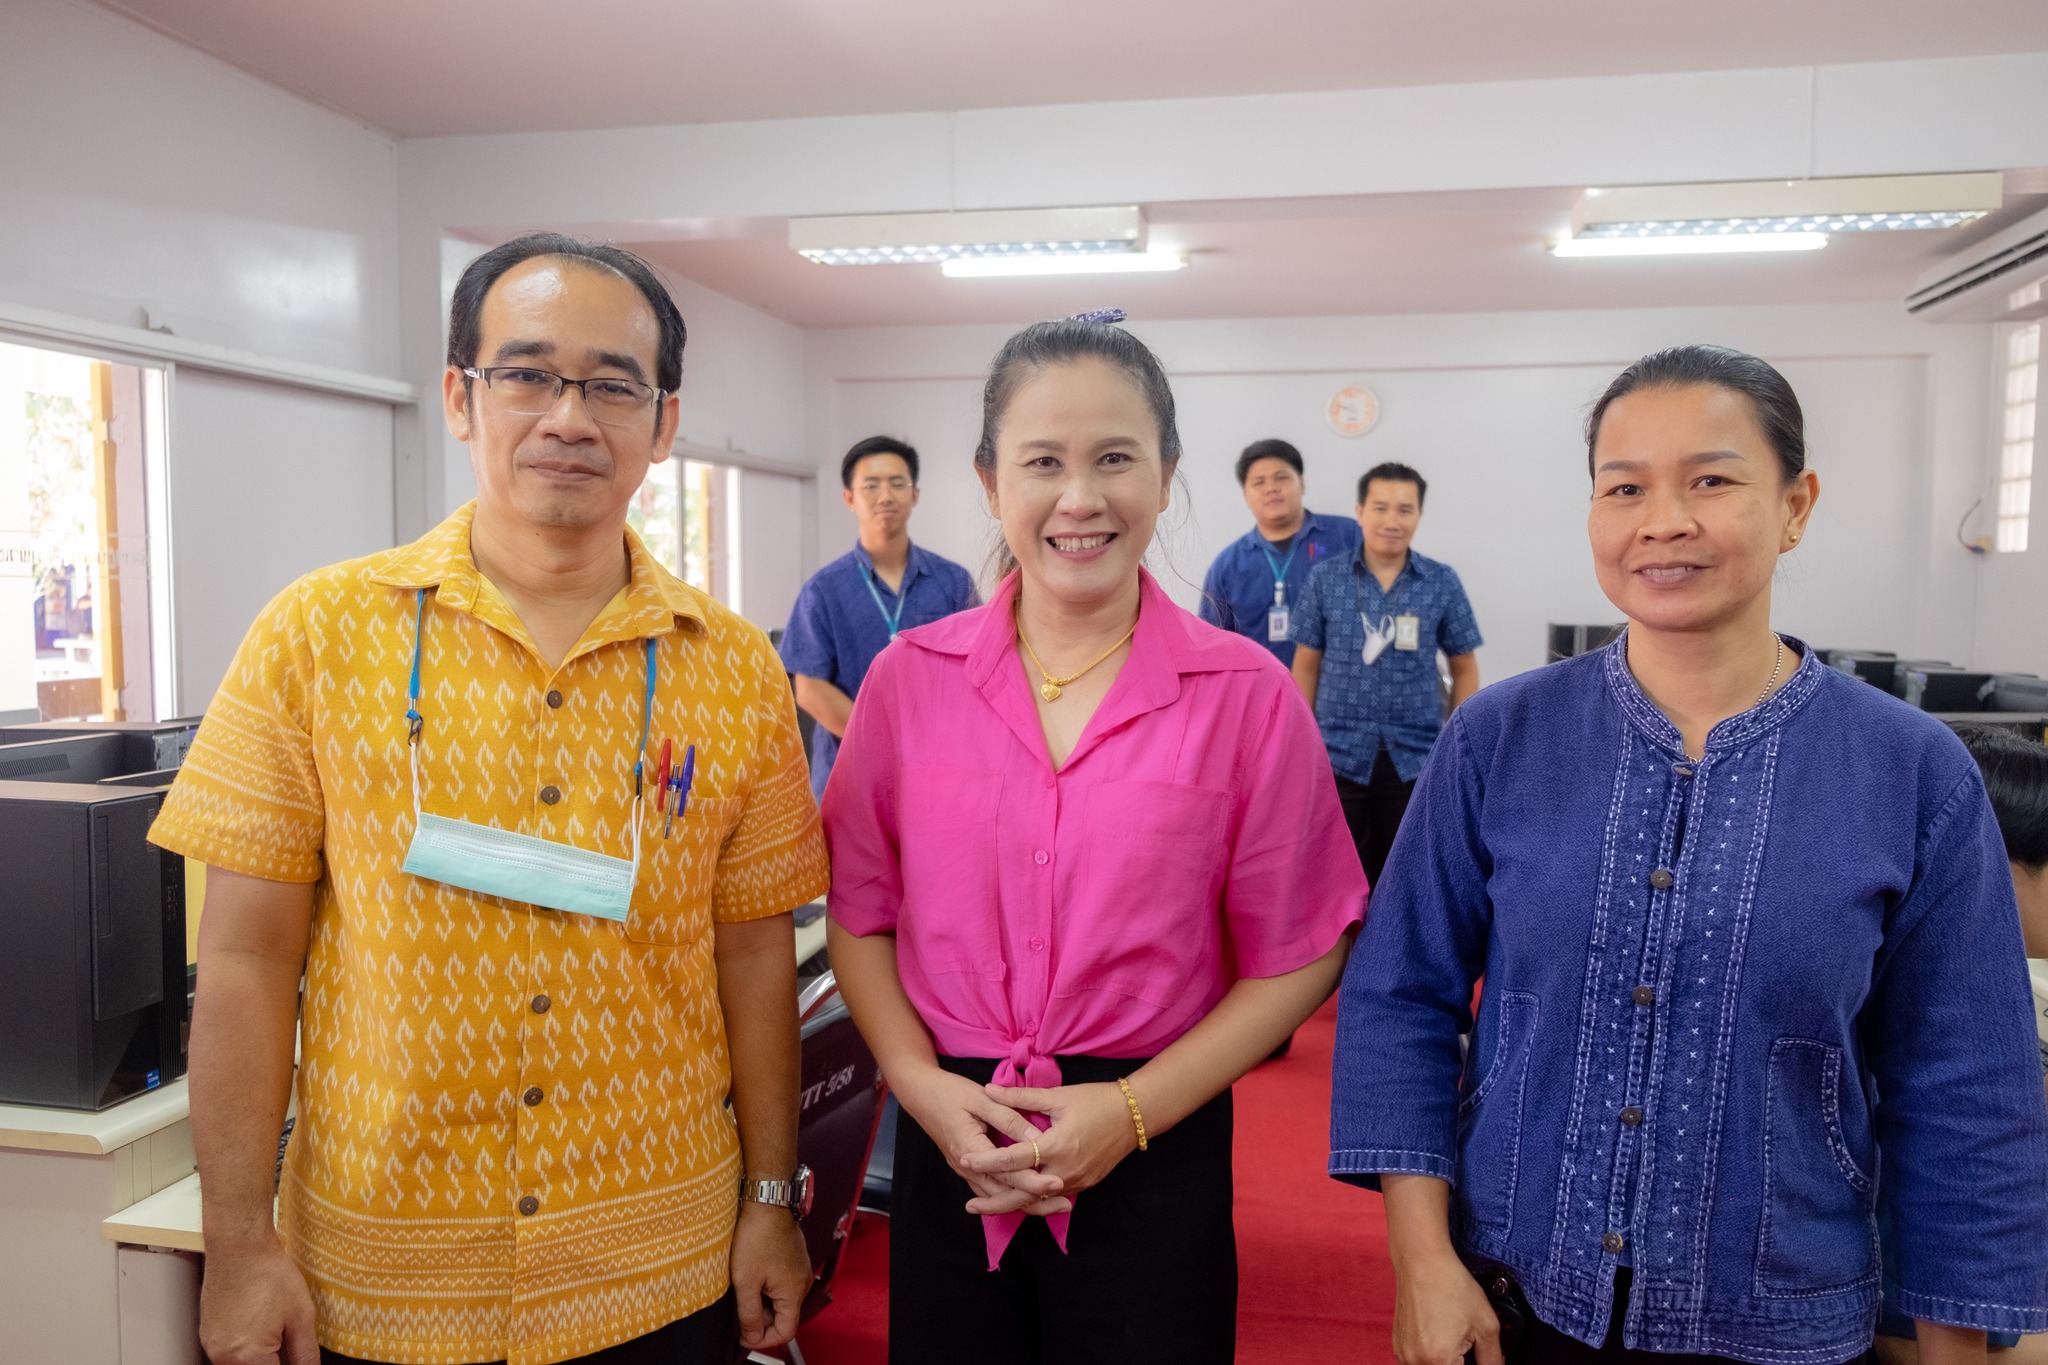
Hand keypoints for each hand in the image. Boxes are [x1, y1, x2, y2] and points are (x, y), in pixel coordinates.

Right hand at [198, 1241, 319, 1364]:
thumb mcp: (301, 1316)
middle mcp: (224, 1357)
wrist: (239, 1247)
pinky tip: (263, 1328)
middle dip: (276, 1363)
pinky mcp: (208, 1336)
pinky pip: (229, 1356)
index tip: (298, 1359)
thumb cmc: (269, 1273)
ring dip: (262, 1359)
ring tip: (278, 1331)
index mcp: (249, 1356)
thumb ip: (305, 1354)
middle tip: (290, 1344)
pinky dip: (248, 1351)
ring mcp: (212, 1347)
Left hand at [730, 1201, 809, 1351]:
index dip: (763, 1340)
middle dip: (762, 1321)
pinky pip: (783, 1285)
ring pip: (782, 1301)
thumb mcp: (745, 1281)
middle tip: (739, 1312)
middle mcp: (802, 1283)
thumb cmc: (757, 1236)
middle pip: (785, 1317)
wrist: (767, 1203)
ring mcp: (800, 1270)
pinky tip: (752, 1277)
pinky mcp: (794, 1260)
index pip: (785, 1332)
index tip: (744, 1336)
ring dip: (763, 1304)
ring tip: (744, 1291)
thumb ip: (748, 1314)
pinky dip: (768, 1289)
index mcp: (794, 1292)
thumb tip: (752, 1336)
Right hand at [891, 1065, 1069, 1216]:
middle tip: (1065, 1203)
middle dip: (1036, 1200)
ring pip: (999, 1197)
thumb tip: (1036, 1135)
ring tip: (1056, 1205)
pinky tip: (1031, 1198)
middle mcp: (968, 1168)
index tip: (1057, 1182)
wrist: (921, 1094)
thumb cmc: (950, 1092)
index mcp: (971, 1150)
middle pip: (1005, 1194)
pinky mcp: (969, 1170)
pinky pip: (992, 1190)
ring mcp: (967, 1171)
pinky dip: (1012, 1197)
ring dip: (1027, 1203)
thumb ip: (1008, 1117)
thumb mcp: (981, 1098)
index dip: (1033, 1180)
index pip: (1007, 1173)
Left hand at [967, 1080, 1136, 1202]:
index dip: (987, 1160)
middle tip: (969, 1206)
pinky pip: (1052, 1198)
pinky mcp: (1084, 1185)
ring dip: (1012, 1205)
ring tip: (986, 1207)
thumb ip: (1020, 1096)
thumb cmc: (1096, 1100)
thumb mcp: (1057, 1096)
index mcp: (1056, 1146)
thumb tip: (989, 1090)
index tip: (964, 1160)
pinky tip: (1016, 1199)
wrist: (1135, 1115)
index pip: (1013, 1158)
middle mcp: (1065, 1170)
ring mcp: (1076, 1182)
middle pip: (1023, 1195)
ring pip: (1038, 1201)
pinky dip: (1033, 1200)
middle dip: (994, 1203)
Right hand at [1391, 1247, 1500, 1364]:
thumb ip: (1493, 1358)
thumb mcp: (1486, 1324)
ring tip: (1453, 1342)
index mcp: (1439, 1360)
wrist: (1422, 1262)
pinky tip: (1439, 1338)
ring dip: (1444, 1363)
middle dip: (1458, 1364)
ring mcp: (1403, 1355)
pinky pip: (1417, 1364)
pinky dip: (1430, 1358)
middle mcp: (1416, 1361)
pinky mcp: (1398, 1347)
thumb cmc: (1451, 1286)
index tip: (1477, 1357)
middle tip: (1466, 1348)